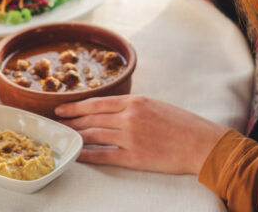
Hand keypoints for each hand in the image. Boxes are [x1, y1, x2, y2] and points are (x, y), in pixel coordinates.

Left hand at [55, 95, 227, 174]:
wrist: (201, 143)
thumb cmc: (182, 123)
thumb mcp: (155, 104)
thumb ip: (132, 106)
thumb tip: (110, 111)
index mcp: (135, 101)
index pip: (96, 102)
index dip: (75, 106)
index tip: (61, 109)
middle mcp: (129, 117)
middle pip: (91, 119)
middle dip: (71, 121)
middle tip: (56, 124)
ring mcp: (130, 137)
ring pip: (94, 136)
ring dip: (77, 137)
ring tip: (64, 138)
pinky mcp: (134, 157)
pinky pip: (104, 156)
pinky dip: (88, 156)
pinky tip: (78, 155)